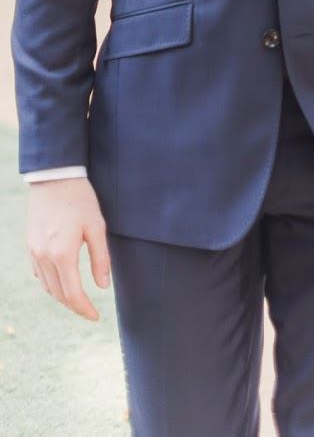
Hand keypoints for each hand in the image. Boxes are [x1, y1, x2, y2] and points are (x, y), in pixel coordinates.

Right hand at [27, 177, 110, 319]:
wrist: (54, 177)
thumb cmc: (80, 199)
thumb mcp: (97, 226)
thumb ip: (100, 258)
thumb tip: (103, 286)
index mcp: (63, 254)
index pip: (73, 294)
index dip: (85, 310)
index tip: (96, 317)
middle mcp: (44, 257)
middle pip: (59, 295)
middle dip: (75, 307)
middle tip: (90, 312)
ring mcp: (34, 252)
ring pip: (47, 287)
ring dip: (62, 297)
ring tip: (79, 299)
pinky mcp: (30, 245)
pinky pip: (39, 274)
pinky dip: (51, 283)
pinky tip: (63, 280)